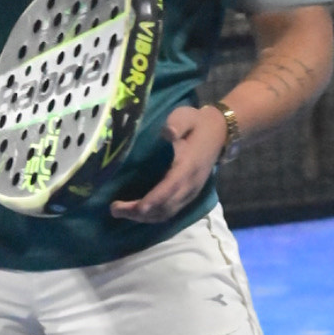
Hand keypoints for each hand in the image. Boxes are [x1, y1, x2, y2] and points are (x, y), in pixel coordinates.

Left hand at [110, 104, 226, 222]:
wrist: (219, 133)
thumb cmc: (196, 123)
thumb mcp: (186, 116)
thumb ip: (177, 123)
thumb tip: (167, 132)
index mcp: (188, 165)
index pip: (171, 187)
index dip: (154, 199)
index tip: (137, 208)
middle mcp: (190, 184)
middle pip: (165, 206)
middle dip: (140, 212)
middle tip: (114, 209)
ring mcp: (191, 192)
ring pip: (167, 212)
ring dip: (144, 217)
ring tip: (121, 212)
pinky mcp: (189, 195)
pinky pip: (171, 211)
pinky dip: (153, 216)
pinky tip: (137, 214)